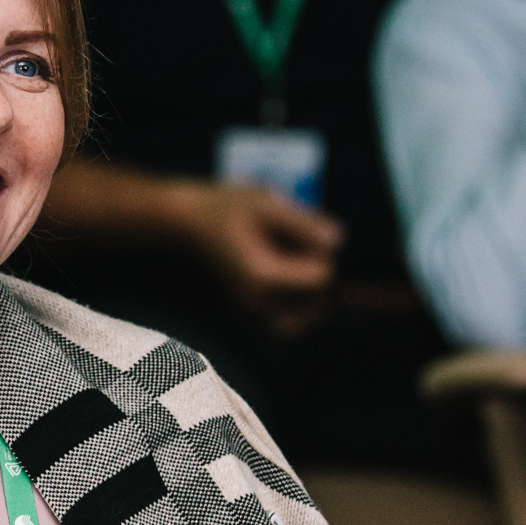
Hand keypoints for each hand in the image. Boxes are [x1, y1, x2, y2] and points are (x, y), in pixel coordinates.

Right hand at [184, 181, 341, 323]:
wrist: (188, 222)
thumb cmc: (225, 207)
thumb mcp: (267, 205)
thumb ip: (303, 223)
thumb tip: (337, 241)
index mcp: (263, 277)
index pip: (321, 278)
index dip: (322, 252)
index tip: (305, 232)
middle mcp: (258, 301)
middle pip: (317, 302)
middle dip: (318, 274)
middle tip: (299, 247)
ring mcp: (253, 309)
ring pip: (304, 316)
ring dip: (310, 292)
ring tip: (295, 261)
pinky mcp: (252, 308)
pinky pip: (287, 320)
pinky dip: (297, 301)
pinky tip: (288, 274)